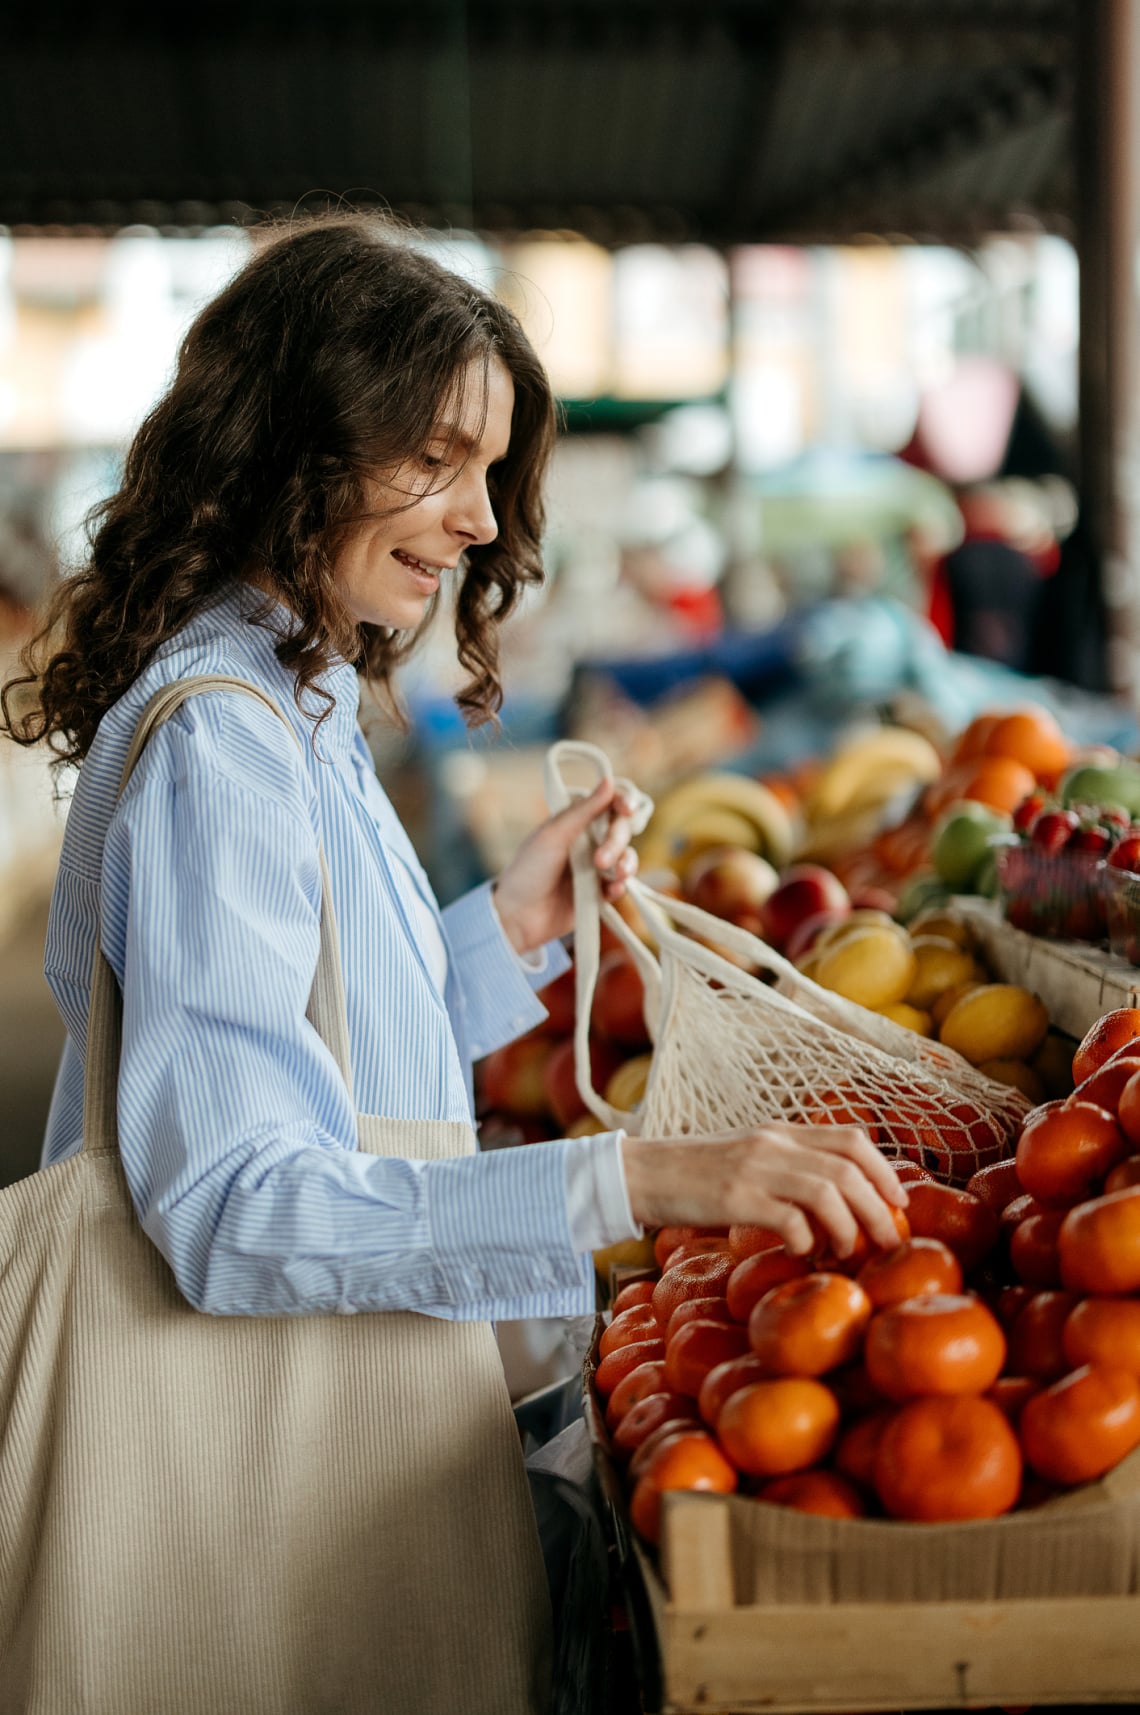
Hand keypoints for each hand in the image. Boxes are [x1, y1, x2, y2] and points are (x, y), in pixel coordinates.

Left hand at [492, 778, 638, 954]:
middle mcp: (589, 841)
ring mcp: (596, 867)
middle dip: (616, 842)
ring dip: (626, 864)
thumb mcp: (554, 835)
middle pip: (621, 830)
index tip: (627, 809)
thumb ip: (584, 810)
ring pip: (627, 857)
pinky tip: (609, 892)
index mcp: (575, 821)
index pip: (609, 804)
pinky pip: (621, 885)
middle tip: (599, 860)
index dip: (623, 803)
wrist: (519, 916)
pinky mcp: (599, 892)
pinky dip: (619, 887)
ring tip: (614, 876)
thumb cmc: (529, 870)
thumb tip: (609, 780)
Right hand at [620, 1123, 907, 1259]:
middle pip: (848, 1168)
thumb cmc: (696, 1176)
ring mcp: (755, 1169)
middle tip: (888, 1240)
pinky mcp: (735, 1198)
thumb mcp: (747, 1157)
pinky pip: (791, 1220)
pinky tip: (803, 1255)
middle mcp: (773, 1144)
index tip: (898, 1200)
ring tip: (848, 1253)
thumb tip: (833, 1202)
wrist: (642, 1174)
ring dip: (849, 1228)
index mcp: (781, 1132)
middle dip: (878, 1208)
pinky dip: (808, 1242)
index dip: (884, 1170)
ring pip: (827, 1192)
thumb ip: (786, 1167)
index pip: (851, 1138)